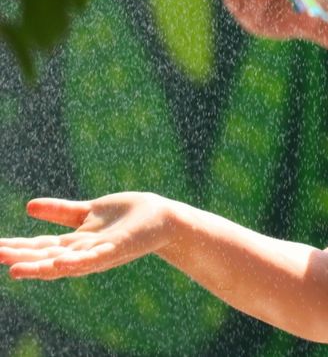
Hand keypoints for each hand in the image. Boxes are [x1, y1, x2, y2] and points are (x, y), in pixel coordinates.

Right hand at [0, 193, 176, 279]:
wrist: (163, 218)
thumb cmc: (127, 216)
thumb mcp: (87, 212)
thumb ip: (61, 211)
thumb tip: (28, 206)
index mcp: (75, 243)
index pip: (40, 247)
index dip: (17, 248)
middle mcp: (84, 252)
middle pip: (47, 257)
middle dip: (21, 258)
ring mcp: (100, 252)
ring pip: (66, 263)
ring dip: (41, 267)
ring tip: (15, 270)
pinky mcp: (118, 248)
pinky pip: (95, 258)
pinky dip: (77, 261)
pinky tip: (59, 263)